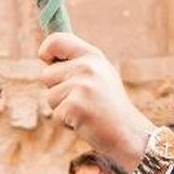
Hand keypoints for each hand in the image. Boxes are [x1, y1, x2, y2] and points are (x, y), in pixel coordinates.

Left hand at [37, 33, 153, 173]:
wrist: (128, 132)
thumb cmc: (109, 106)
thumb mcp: (99, 75)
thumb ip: (77, 64)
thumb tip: (46, 59)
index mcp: (92, 55)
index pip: (56, 40)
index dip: (46, 50)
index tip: (47, 60)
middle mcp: (87, 67)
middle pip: (47, 75)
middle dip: (57, 91)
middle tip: (81, 100)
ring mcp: (81, 86)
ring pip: (50, 97)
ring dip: (62, 108)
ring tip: (85, 111)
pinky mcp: (75, 106)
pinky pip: (55, 114)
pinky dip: (66, 123)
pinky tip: (85, 122)